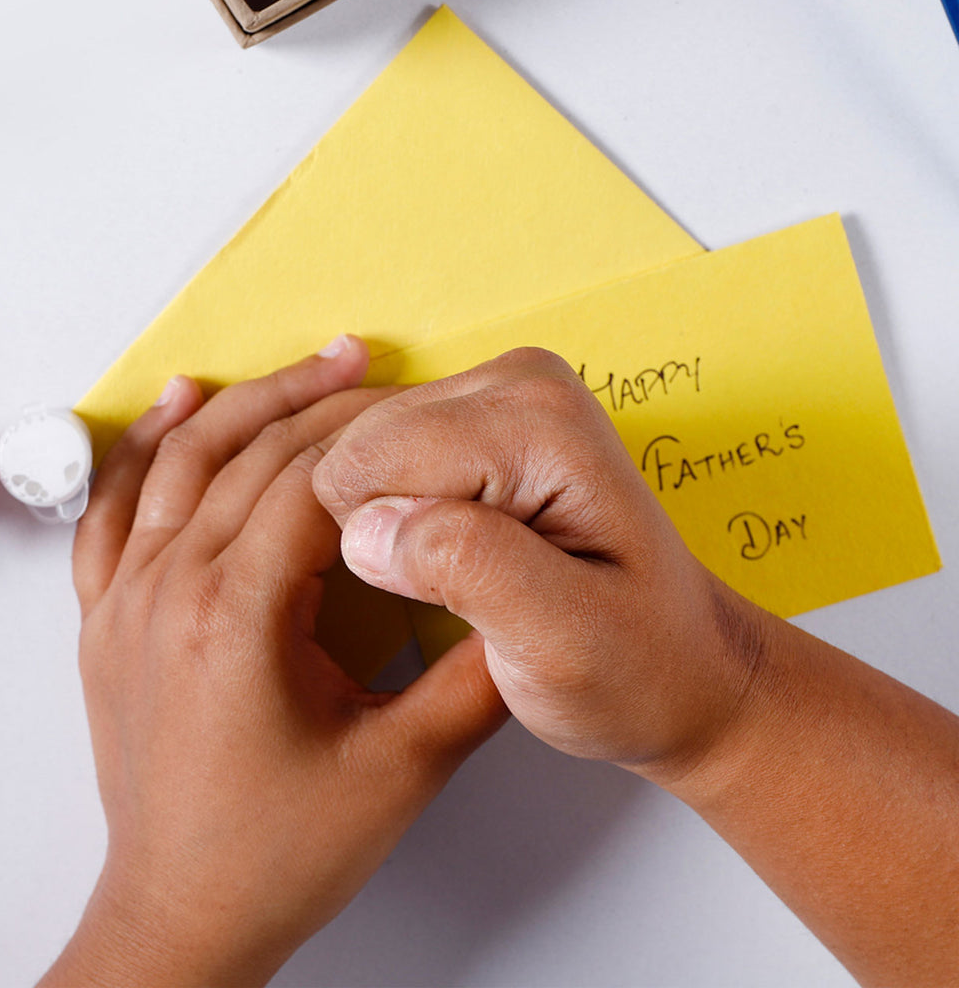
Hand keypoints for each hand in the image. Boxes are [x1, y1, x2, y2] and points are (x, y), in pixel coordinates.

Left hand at [41, 337, 506, 987]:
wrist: (185, 911)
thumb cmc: (279, 852)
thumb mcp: (404, 770)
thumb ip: (476, 681)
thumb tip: (524, 606)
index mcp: (238, 616)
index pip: (312, 481)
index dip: (374, 435)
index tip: (419, 410)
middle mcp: (170, 591)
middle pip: (250, 455)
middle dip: (320, 401)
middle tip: (371, 364)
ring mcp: (127, 601)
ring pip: (182, 462)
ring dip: (246, 403)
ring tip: (304, 367)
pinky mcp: (108, 618)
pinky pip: (114, 507)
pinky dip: (146, 446)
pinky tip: (176, 407)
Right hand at [313, 347, 763, 776]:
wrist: (682, 663)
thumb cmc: (635, 665)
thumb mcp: (561, 641)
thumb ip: (466, 566)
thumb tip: (365, 526)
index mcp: (539, 419)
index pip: (370, 461)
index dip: (384, 549)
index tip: (454, 599)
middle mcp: (519, 379)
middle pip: (362, 445)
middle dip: (388, 532)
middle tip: (468, 593)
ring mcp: (502, 390)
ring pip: (365, 449)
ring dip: (398, 527)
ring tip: (475, 577)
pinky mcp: (485, 414)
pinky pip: (387, 454)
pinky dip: (405, 514)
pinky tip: (462, 551)